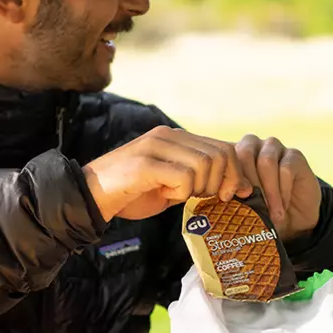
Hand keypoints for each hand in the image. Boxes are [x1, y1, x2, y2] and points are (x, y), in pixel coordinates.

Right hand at [81, 128, 252, 222]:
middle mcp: (167, 135)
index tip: (230, 194)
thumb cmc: (133, 194)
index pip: (223, 147)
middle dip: (222, 182)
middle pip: (219, 154)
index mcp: (176, 137)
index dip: (234, 172)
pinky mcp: (145, 163)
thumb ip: (201, 181)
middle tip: (206, 197)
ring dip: (199, 187)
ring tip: (180, 195)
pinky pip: (183, 177)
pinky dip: (181, 193)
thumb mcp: (173, 186)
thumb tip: (241, 187)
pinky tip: (165, 195)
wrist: (91, 197)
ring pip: (204, 164)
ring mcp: (155, 147)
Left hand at [234, 133, 321, 237]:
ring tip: (271, 215)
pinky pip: (286, 169)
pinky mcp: (294, 155)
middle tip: (252, 210)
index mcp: (233, 154)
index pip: (226, 157)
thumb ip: (230, 196)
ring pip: (266, 162)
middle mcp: (253, 145)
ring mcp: (274, 148)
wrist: (293, 217)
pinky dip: (283, 192)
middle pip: (245, 154)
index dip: (228, 179)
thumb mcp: (241, 204)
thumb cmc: (260, 211)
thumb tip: (221, 200)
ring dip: (268, 192)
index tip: (229, 202)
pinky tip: (282, 209)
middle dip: (248, 184)